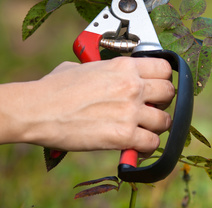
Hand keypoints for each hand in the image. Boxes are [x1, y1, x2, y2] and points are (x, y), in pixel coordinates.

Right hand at [2, 57, 173, 154]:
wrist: (39, 109)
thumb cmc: (56, 87)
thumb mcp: (85, 66)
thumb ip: (107, 70)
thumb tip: (111, 75)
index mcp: (124, 66)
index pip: (164, 67)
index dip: (164, 78)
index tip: (159, 85)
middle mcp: (132, 86)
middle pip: (169, 92)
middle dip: (163, 101)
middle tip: (152, 106)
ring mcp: (130, 111)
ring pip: (165, 120)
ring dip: (157, 125)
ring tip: (144, 128)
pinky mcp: (123, 136)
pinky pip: (152, 143)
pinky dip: (146, 146)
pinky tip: (136, 144)